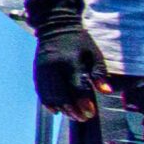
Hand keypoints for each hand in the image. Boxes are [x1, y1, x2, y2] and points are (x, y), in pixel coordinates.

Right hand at [26, 0, 107, 120]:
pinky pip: (41, 91)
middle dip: (72, 110)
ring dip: (61, 108)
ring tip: (72, 115)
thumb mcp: (94, 54)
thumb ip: (99, 73)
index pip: (76, 88)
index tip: (90, 113)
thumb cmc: (79, 42)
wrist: (56, 25)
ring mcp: (43, 70)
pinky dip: (48, 102)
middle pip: (61, 95)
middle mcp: (54, 67)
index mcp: (70, 62)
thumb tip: (106, 91)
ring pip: (49, 96)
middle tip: (82, 117)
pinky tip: (57, 109)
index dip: (83, 103)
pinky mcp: (37, 71)